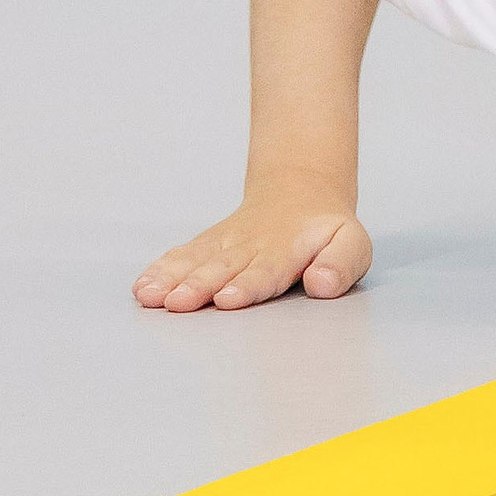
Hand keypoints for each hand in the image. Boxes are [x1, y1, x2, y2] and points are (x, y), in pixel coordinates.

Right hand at [132, 180, 371, 312]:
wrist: (300, 193)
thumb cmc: (327, 232)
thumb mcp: (351, 244)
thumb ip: (341, 264)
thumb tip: (323, 284)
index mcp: (287, 252)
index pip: (265, 271)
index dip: (246, 285)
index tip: (227, 299)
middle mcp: (250, 248)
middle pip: (222, 269)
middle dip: (199, 286)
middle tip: (179, 302)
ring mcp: (225, 245)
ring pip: (197, 262)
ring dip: (173, 280)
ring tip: (151, 296)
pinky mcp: (207, 246)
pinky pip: (184, 255)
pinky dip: (162, 270)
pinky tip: (144, 287)